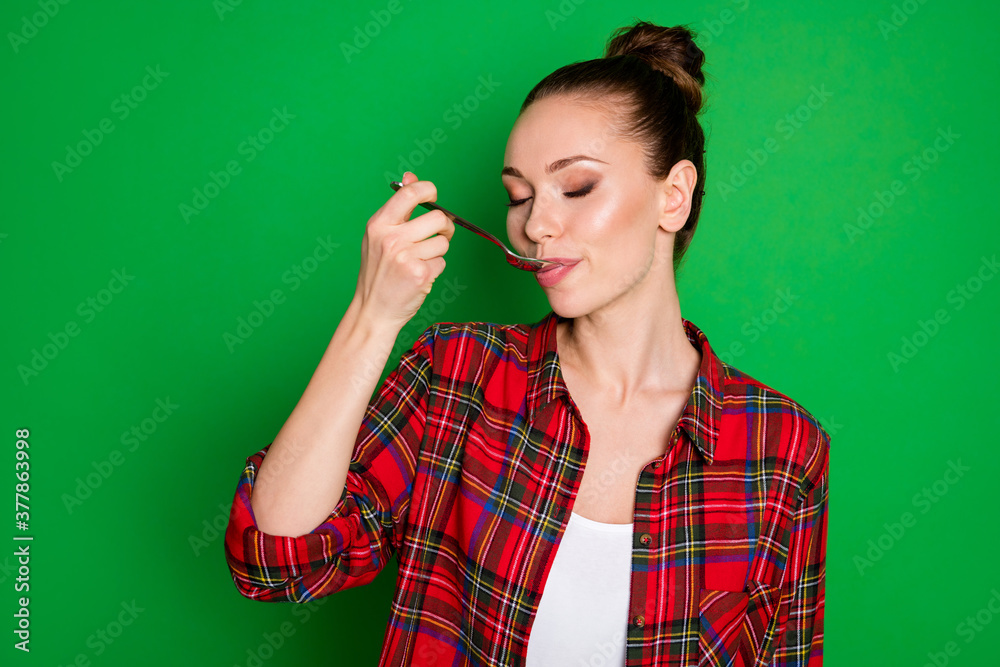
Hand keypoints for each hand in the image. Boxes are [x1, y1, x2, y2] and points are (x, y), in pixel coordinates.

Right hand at [354, 171, 455, 329]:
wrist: (372, 310)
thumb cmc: (378, 272)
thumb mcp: (379, 236)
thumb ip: (397, 208)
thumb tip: (410, 177)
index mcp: (379, 224)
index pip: (410, 193)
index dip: (428, 190)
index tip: (433, 196)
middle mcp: (391, 238)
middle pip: (437, 218)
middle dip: (444, 227)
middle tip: (438, 236)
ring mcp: (405, 257)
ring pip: (443, 242)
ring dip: (437, 252)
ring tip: (420, 261)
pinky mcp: (419, 274)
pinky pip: (442, 262)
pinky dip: (435, 269)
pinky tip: (419, 276)